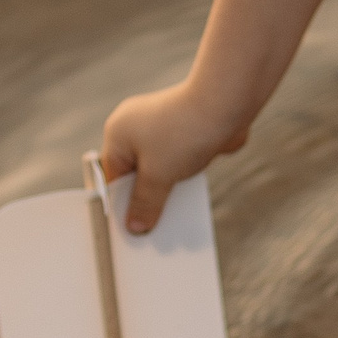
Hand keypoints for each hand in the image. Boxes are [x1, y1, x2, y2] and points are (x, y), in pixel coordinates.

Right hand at [100, 80, 250, 234]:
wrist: (227, 103)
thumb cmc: (184, 133)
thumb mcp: (159, 176)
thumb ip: (144, 204)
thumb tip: (135, 226)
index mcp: (118, 133)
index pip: (111, 178)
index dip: (118, 206)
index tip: (125, 232)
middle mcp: (135, 128)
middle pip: (135, 176)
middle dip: (144, 202)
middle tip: (149, 234)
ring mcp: (161, 128)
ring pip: (158, 171)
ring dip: (166, 192)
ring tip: (171, 223)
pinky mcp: (184, 132)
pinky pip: (178, 163)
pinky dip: (183, 179)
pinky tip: (189, 201)